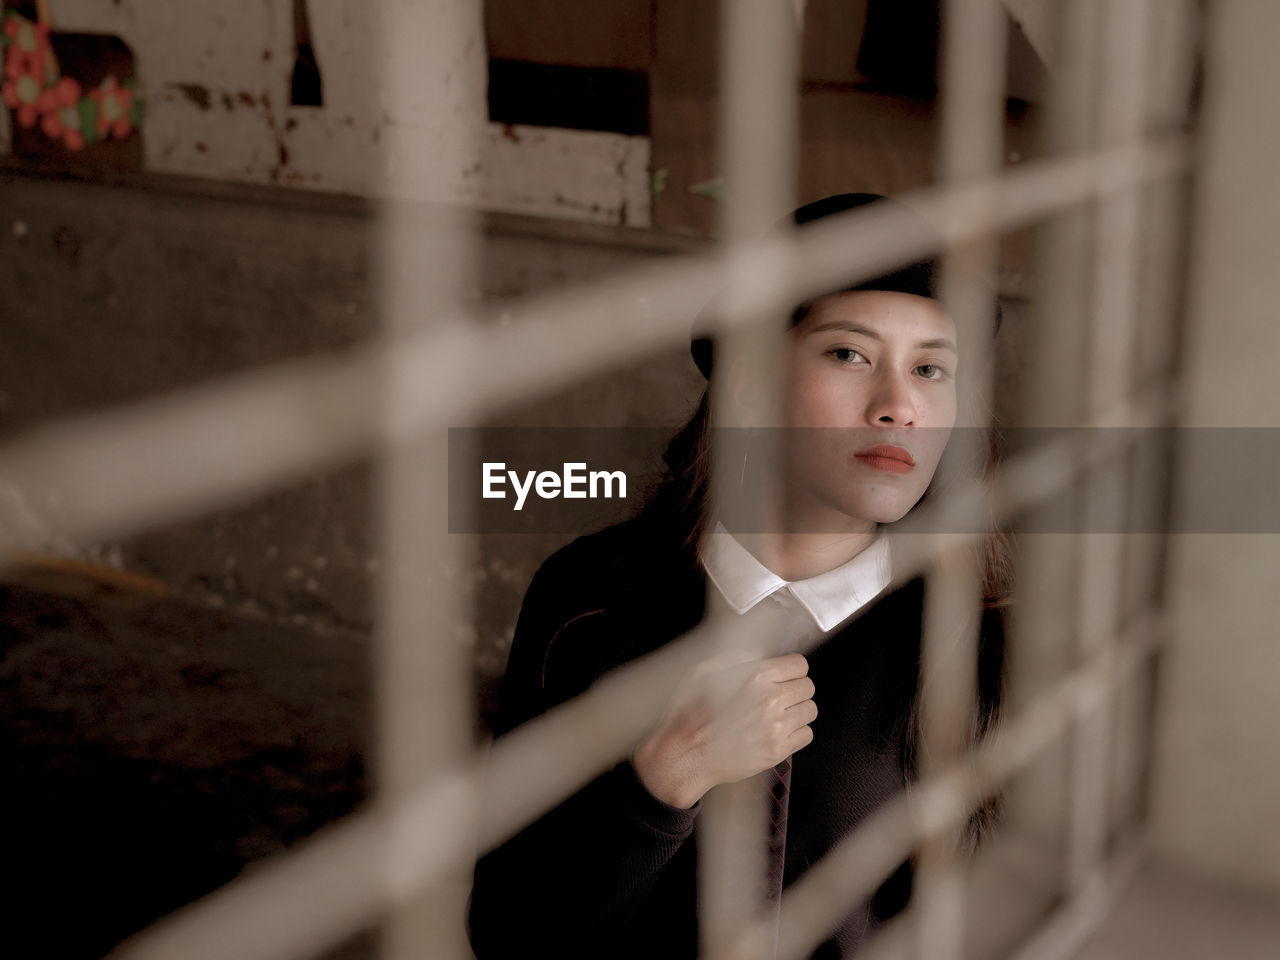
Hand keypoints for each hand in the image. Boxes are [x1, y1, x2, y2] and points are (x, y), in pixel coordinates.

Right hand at [632, 652, 816, 808]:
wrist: (684, 755)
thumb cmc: (689, 717)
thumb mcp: (702, 673)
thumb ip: (734, 660)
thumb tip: (757, 656)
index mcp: (754, 678)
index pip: (798, 665)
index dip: (792, 668)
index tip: (787, 674)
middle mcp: (768, 701)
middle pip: (808, 687)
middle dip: (795, 688)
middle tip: (782, 695)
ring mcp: (775, 728)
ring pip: (810, 711)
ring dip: (797, 710)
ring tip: (779, 714)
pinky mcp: (777, 751)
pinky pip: (806, 735)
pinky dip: (796, 733)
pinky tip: (778, 731)